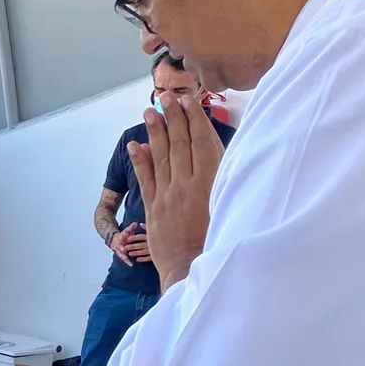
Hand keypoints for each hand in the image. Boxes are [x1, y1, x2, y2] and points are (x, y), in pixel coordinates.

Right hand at [109, 222, 149, 265]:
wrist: (114, 240)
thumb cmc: (125, 235)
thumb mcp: (127, 230)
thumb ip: (131, 227)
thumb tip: (136, 223)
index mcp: (121, 236)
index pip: (123, 234)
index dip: (124, 235)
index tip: (124, 236)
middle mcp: (119, 244)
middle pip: (120, 246)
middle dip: (121, 248)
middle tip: (123, 249)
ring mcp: (119, 250)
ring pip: (121, 253)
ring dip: (124, 257)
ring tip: (127, 260)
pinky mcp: (121, 254)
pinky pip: (124, 258)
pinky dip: (127, 261)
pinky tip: (131, 265)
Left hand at [132, 95, 223, 288]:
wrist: (196, 268)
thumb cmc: (220, 238)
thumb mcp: (229, 204)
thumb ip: (222, 178)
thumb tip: (216, 151)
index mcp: (210, 182)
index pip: (201, 142)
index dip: (194, 120)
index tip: (188, 102)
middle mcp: (187, 185)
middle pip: (180, 145)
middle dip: (173, 119)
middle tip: (165, 98)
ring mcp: (168, 196)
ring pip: (161, 157)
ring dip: (155, 133)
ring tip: (149, 113)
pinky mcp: (153, 209)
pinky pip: (146, 179)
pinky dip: (140, 161)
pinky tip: (135, 144)